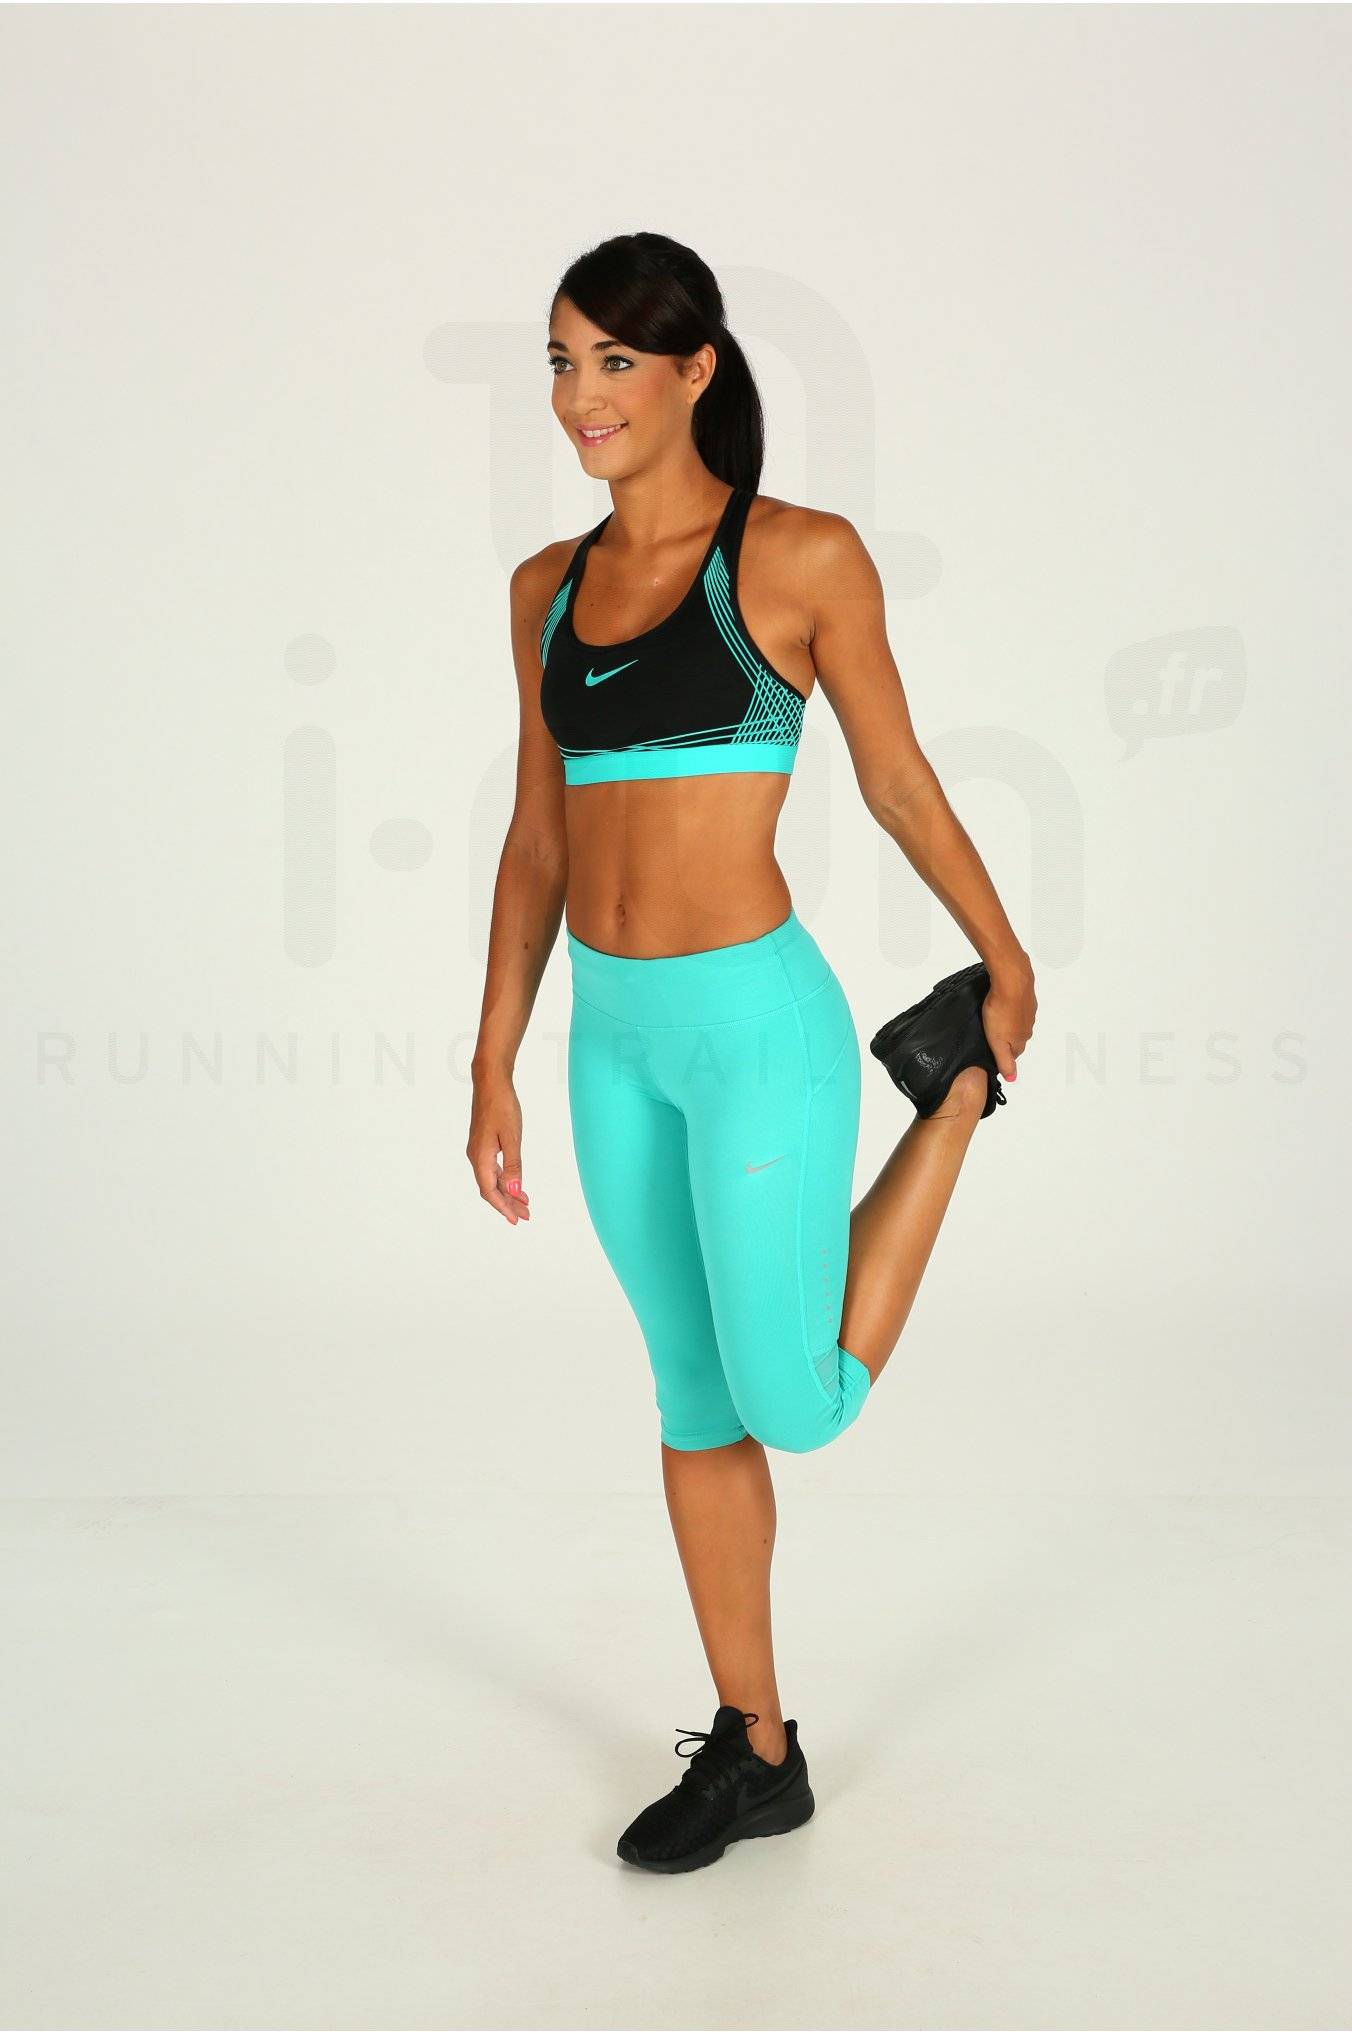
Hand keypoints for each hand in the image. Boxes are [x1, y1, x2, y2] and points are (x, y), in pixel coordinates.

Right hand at [467, 1069, 530, 1224]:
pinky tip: (515, 1182)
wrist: (490, 1082)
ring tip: (524, 1203)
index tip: (516, 1219)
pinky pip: (492, 1168)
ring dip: (507, 1192)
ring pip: (492, 1179)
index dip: (503, 1207)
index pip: (490, 1191)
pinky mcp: (483, 1143)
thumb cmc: (502, 1106)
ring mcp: (478, 1150)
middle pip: (490, 1188)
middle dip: (508, 1204)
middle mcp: (476, 1156)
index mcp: (481, 1157)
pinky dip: (504, 1179)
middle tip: (526, 1215)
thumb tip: (513, 1190)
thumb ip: (513, 1165)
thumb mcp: (512, 1137)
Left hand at [982, 957, 1036, 1086]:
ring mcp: (1029, 1012)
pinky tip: (1004, 1004)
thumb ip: (1005, 1061)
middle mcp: (1028, 1027)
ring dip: (1009, 1022)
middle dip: (1006, 1038)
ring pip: (1018, 1023)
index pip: (1013, 1054)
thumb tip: (1012, 1079)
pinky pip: (1019, 1008)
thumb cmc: (1001, 1011)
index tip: (992, 1050)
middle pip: (1017, 1038)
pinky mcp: (1027, 998)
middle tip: (991, 1033)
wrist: (1011, 982)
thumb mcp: (998, 1042)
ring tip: (996, 1018)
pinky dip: (1012, 1008)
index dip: (1002, 1053)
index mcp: (1020, 1039)